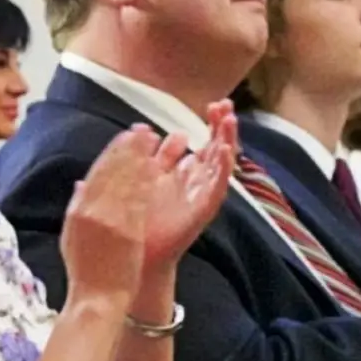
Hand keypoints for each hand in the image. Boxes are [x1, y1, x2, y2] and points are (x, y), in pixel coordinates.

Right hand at [60, 126, 158, 306]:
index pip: (95, 175)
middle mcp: (91, 212)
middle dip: (127, 149)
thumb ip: (77, 207)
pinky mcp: (127, 231)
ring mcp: (109, 221)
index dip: (110, 154)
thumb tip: (81, 184)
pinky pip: (137, 200)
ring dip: (140, 157)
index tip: (123, 138)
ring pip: (126, 181)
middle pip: (111, 172)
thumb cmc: (84, 271)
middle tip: (141, 130)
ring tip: (152, 139)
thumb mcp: (71, 236)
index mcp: (77, 212)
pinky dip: (146, 181)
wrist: (96, 298)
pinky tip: (157, 166)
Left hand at [141, 101, 236, 271]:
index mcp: (178, 176)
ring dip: (227, 141)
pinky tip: (224, 150)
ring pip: (220, 164)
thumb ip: (133, 161)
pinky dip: (222, 168)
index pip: (200, 144)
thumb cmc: (131, 224)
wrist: (132, 256)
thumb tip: (132, 137)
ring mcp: (199, 196)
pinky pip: (217, 187)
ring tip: (230, 120)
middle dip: (221, 127)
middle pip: (214, 149)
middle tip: (225, 104)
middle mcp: (193, 184)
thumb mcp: (131, 183)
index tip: (212, 103)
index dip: (208, 125)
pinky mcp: (202, 209)